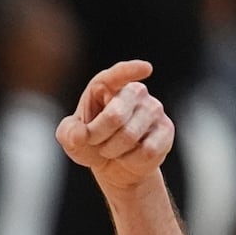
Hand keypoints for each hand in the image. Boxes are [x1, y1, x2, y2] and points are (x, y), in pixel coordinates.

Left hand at [56, 59, 174, 190]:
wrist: (114, 166)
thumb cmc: (92, 143)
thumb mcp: (72, 138)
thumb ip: (69, 133)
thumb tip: (80, 135)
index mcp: (108, 86)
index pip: (118, 74)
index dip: (131, 71)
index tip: (146, 69)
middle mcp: (134, 92)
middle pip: (116, 114)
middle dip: (98, 134)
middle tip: (93, 141)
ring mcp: (153, 109)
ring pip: (130, 135)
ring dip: (113, 150)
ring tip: (112, 149)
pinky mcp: (166, 130)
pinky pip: (147, 150)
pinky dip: (131, 160)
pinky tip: (130, 156)